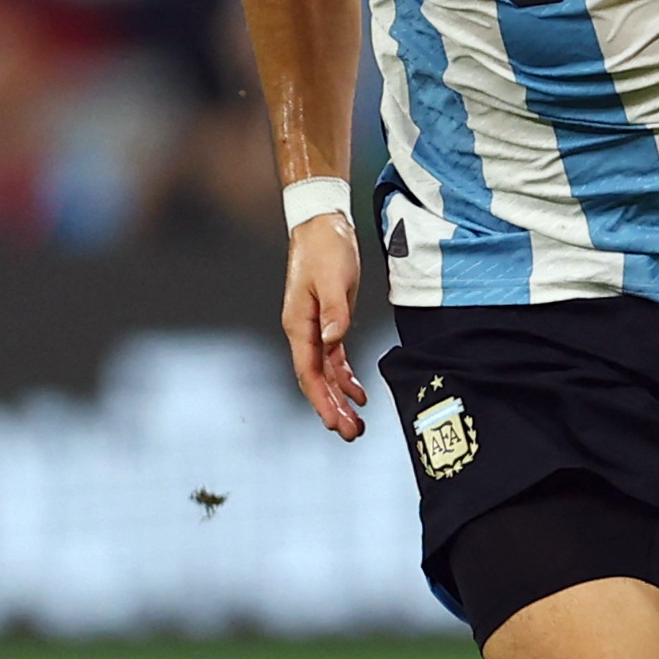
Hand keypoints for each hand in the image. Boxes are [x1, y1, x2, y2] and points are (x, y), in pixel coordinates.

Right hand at [283, 213, 368, 439]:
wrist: (324, 225)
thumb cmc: (327, 249)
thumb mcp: (335, 280)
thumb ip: (335, 312)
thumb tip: (334, 340)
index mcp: (299, 325)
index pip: (309, 372)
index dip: (322, 399)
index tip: (334, 422)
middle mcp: (303, 331)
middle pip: (316, 379)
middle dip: (332, 408)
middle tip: (350, 433)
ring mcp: (315, 328)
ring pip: (326, 373)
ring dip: (340, 398)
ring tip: (356, 423)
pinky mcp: (329, 322)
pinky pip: (335, 359)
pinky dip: (346, 378)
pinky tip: (359, 394)